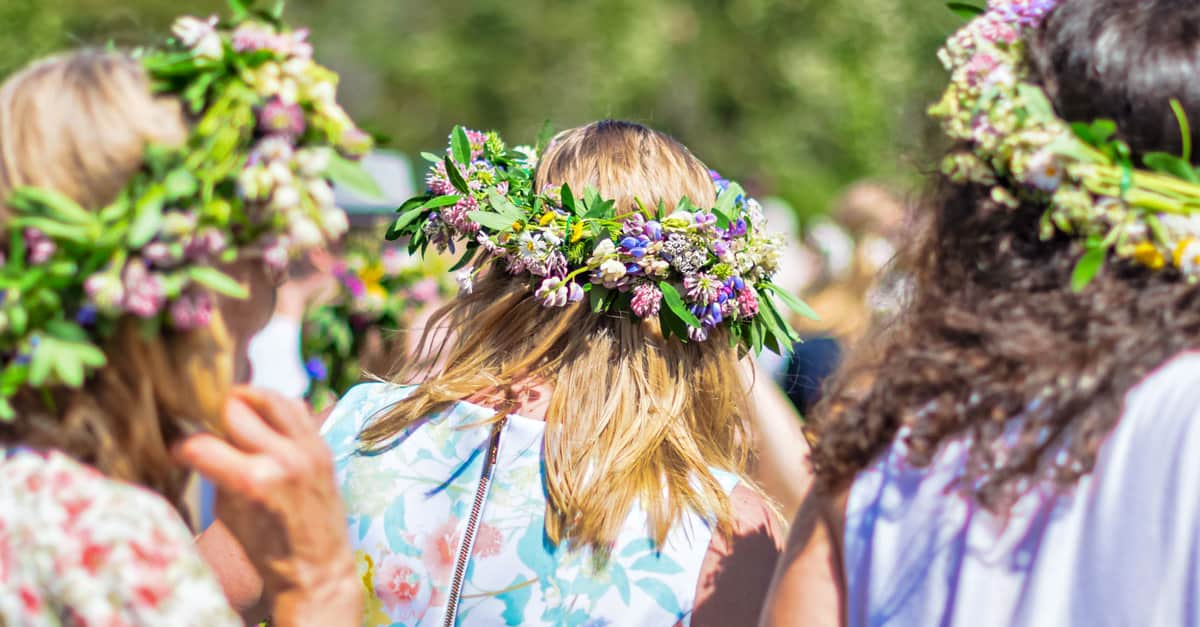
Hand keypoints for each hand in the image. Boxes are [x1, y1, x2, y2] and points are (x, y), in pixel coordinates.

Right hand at [176, 386, 360, 626]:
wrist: (317, 568)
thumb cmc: (266, 551)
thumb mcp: (228, 513)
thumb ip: (217, 471)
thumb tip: (200, 440)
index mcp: (253, 480)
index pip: (201, 444)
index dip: (181, 446)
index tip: (177, 451)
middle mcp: (283, 458)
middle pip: (233, 408)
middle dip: (210, 415)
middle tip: (202, 424)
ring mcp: (308, 449)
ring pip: (269, 397)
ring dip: (245, 400)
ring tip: (230, 410)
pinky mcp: (323, 446)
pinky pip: (297, 408)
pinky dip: (275, 406)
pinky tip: (262, 416)